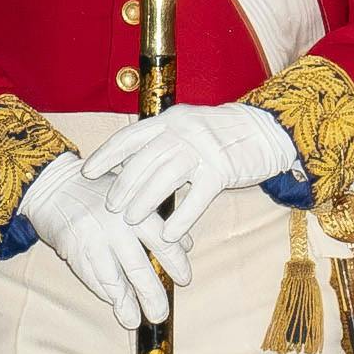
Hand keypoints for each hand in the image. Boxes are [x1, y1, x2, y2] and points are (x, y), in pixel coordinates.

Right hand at [18, 152, 191, 328]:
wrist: (52, 184)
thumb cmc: (97, 190)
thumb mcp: (131, 194)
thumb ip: (157, 218)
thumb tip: (186, 244)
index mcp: (135, 209)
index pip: (165, 242)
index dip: (177, 264)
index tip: (183, 280)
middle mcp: (116, 225)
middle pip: (141, 268)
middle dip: (153, 295)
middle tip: (161, 313)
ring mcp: (94, 239)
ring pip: (117, 280)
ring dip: (129, 304)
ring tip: (138, 319)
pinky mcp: (75, 250)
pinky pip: (95, 279)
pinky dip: (108, 295)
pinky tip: (117, 306)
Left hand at [81, 102, 300, 243]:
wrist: (265, 130)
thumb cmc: (220, 133)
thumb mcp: (186, 127)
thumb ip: (160, 140)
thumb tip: (126, 162)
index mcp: (169, 119)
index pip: (130, 137)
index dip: (107, 155)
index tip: (88, 172)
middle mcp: (181, 130)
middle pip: (144, 160)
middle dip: (124, 184)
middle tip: (110, 205)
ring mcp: (202, 149)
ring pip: (165, 177)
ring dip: (145, 201)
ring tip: (130, 219)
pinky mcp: (222, 169)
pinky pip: (197, 198)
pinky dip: (181, 218)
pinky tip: (167, 234)